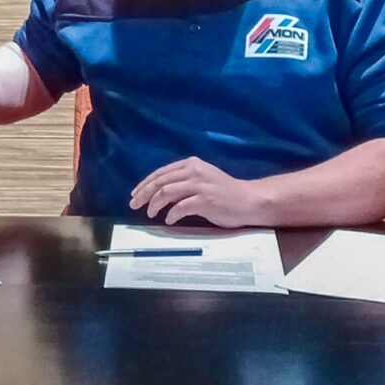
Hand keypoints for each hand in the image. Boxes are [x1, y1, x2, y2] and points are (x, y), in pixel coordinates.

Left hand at [129, 157, 264, 226]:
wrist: (250, 200)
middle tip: (134, 205)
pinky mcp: (206, 200)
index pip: (161, 172)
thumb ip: (183, 181)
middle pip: (160, 181)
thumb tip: (158, 192)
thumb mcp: (201, 179)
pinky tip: (169, 220)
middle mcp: (194, 171)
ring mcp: (200, 185)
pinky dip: (172, 214)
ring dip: (154, 204)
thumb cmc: (224, 192)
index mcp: (191, 164)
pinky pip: (181, 207)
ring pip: (166, 192)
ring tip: (150, 213)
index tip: (135, 194)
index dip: (145, 183)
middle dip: (144, 194)